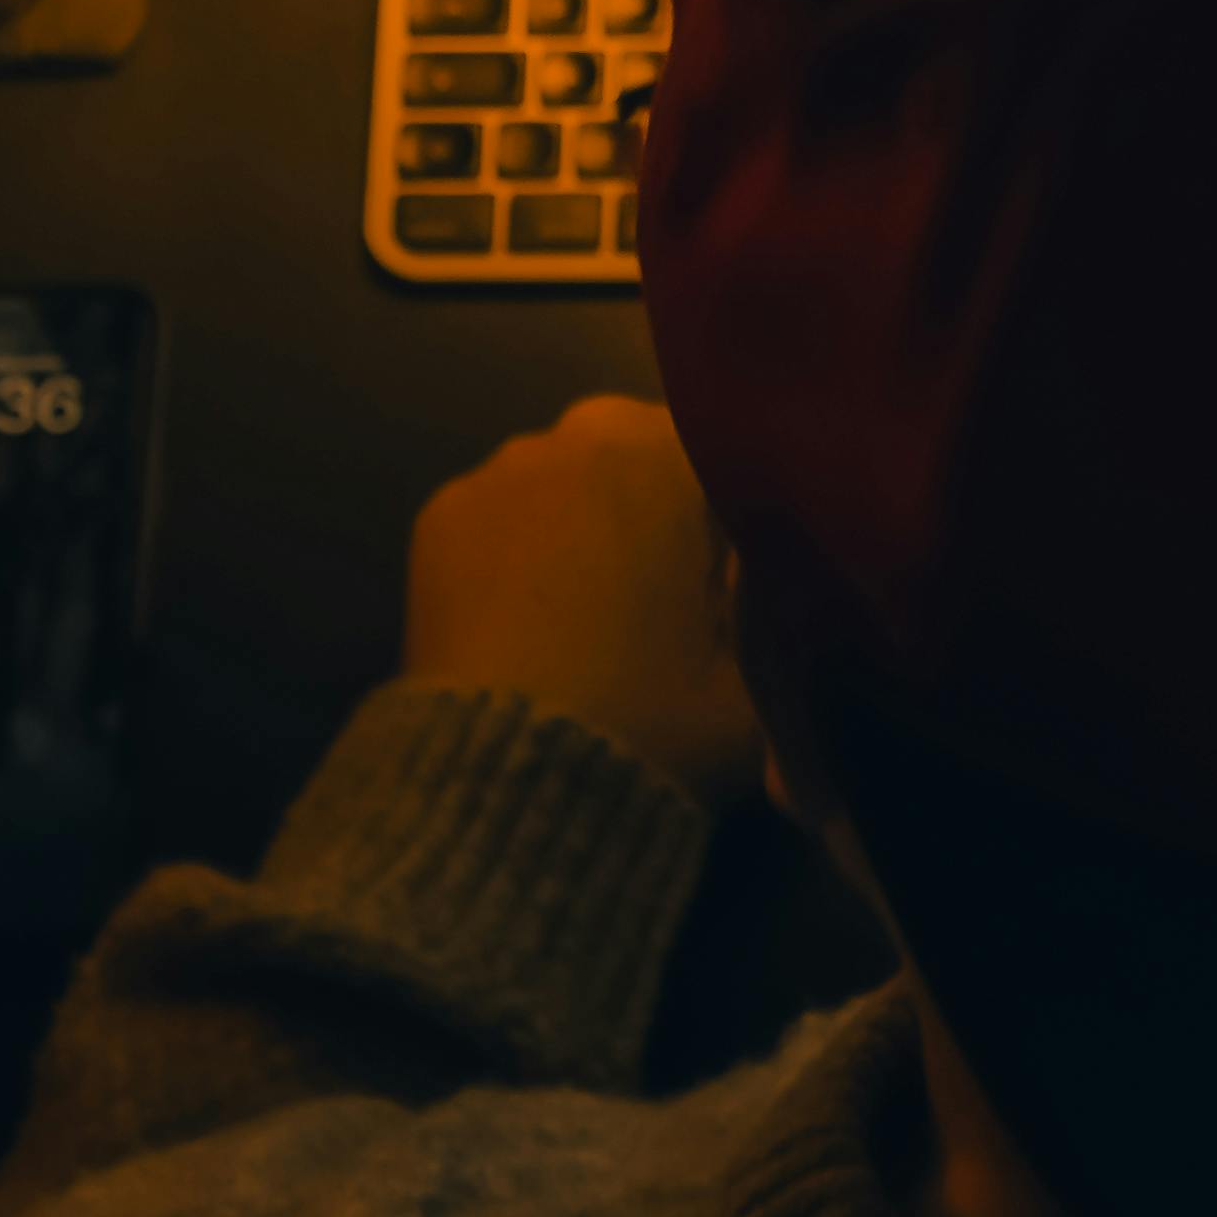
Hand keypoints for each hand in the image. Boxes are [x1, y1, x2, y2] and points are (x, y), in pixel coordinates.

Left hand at [400, 396, 762, 805]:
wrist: (513, 784)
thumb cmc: (659, 719)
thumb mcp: (762, 669)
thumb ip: (778, 598)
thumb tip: (771, 569)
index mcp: (675, 451)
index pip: (730, 448)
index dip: (740, 508)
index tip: (741, 567)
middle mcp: (583, 431)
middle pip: (641, 455)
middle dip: (656, 508)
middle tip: (668, 595)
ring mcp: (500, 467)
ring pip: (567, 479)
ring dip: (584, 524)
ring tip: (592, 614)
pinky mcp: (437, 512)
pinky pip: (503, 514)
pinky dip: (518, 550)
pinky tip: (530, 620)